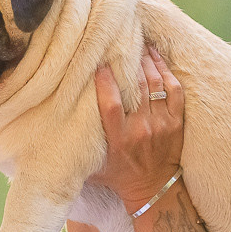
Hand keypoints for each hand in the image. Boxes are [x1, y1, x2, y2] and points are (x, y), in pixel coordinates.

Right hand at [90, 47, 184, 211]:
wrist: (154, 190)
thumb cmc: (119, 176)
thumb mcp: (94, 164)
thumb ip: (80, 144)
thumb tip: (54, 126)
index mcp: (119, 139)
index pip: (112, 105)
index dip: (106, 81)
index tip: (99, 63)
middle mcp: (141, 129)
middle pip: (136, 87)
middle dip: (128, 61)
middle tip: (119, 41)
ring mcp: (162, 124)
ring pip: (155, 83)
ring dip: (146, 60)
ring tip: (137, 42)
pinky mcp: (176, 122)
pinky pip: (174, 89)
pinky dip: (166, 70)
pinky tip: (156, 56)